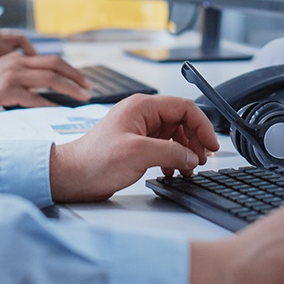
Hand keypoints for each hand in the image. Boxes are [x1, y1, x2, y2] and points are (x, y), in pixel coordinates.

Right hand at [0, 52, 90, 110]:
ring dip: (69, 88)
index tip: (82, 80)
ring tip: (81, 97)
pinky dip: (49, 103)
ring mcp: (13, 76)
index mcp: (19, 58)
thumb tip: (46, 89)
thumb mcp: (4, 72)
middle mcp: (18, 62)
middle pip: (55, 65)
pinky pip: (34, 97)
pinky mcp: (6, 90)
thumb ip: (23, 76)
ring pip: (49, 79)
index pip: (51, 60)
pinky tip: (58, 108)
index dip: (70, 69)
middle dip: (76, 76)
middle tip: (88, 88)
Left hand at [48, 95, 219, 201]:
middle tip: (201, 160)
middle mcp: (142, 115)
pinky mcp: (136, 145)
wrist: (71, 177)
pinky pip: (164, 147)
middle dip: (195, 140)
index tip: (211, 145)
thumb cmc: (93, 161)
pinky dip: (173, 158)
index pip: (184, 107)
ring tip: (189, 168)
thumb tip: (192, 156)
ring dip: (185, 151)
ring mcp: (139, 130)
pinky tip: (172, 171)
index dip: (202, 125)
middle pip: (182, 121)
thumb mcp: (138, 154)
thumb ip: (170, 152)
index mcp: (142, 107)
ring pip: (175, 135)